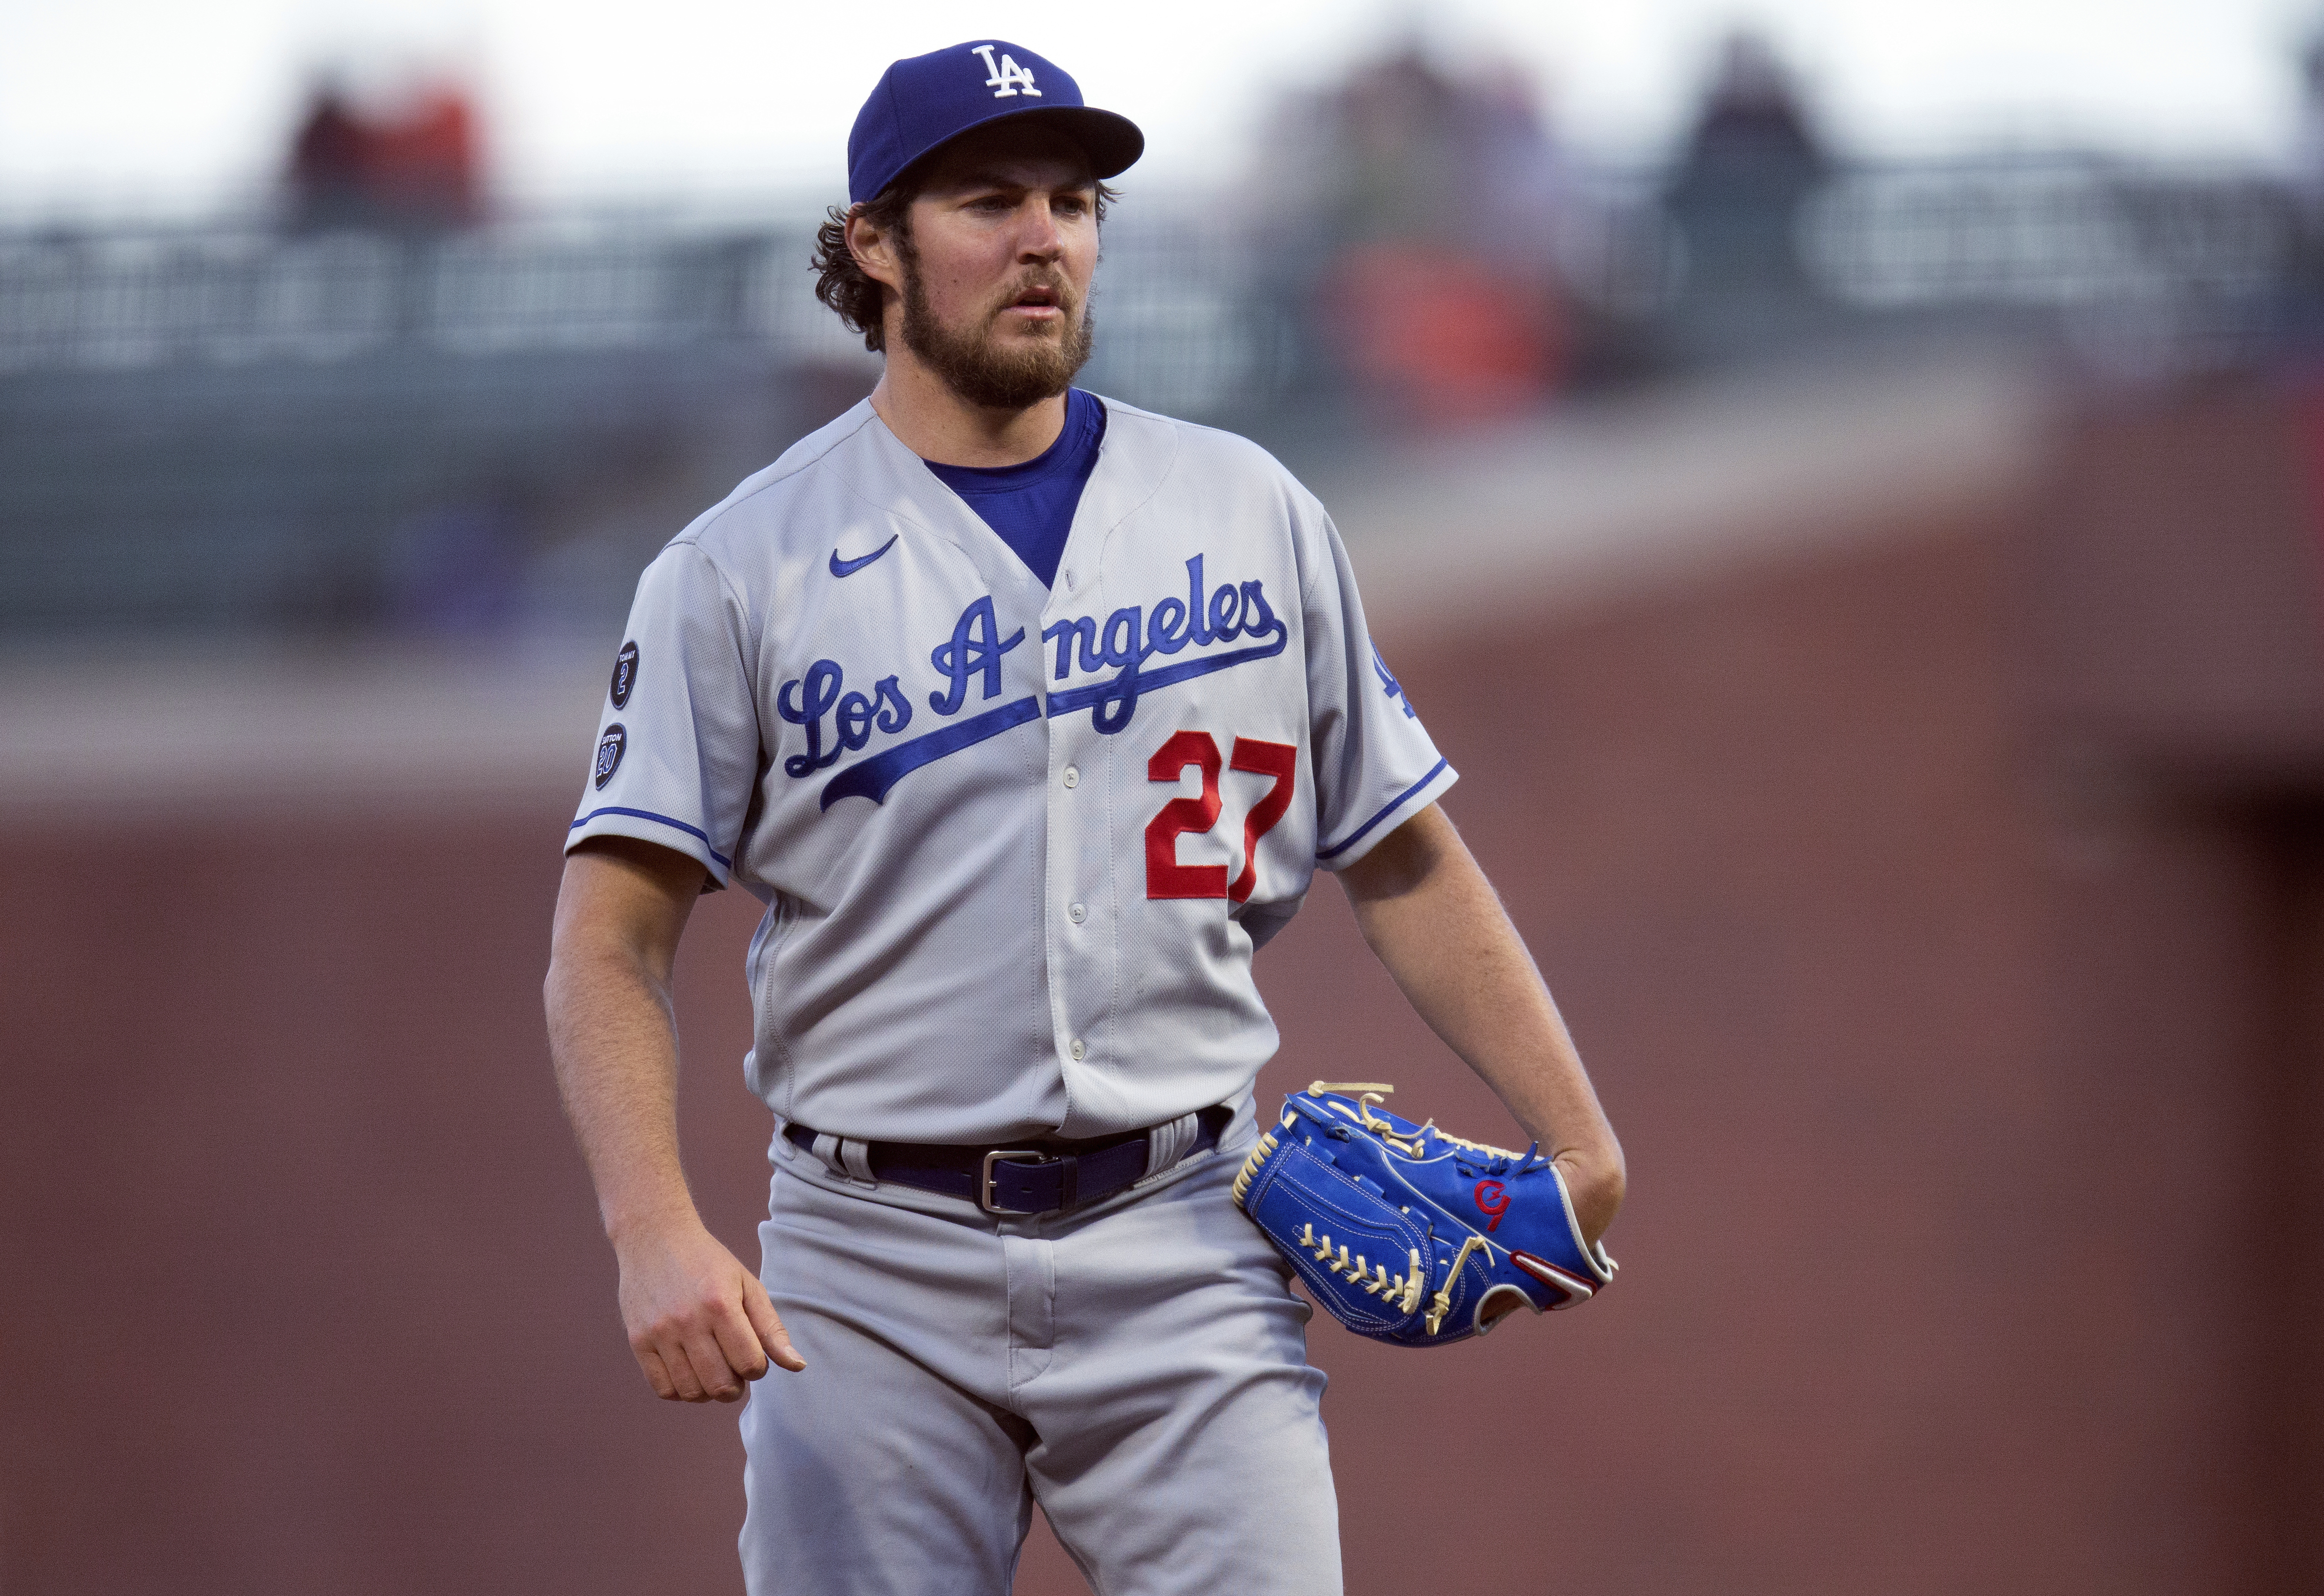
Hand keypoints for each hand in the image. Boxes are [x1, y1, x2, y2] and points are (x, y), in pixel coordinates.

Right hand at [615, 1219, 803, 1400]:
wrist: (655, 1238)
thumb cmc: (709, 1263)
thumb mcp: (748, 1286)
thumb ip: (772, 1328)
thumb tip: (798, 1366)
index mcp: (721, 1304)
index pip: (750, 1365)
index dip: (758, 1369)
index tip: (752, 1356)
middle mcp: (688, 1321)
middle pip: (720, 1385)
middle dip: (736, 1387)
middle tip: (734, 1370)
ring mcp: (659, 1332)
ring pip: (691, 1392)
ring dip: (708, 1391)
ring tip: (712, 1371)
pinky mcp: (638, 1340)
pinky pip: (662, 1389)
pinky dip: (680, 1391)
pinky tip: (689, 1372)